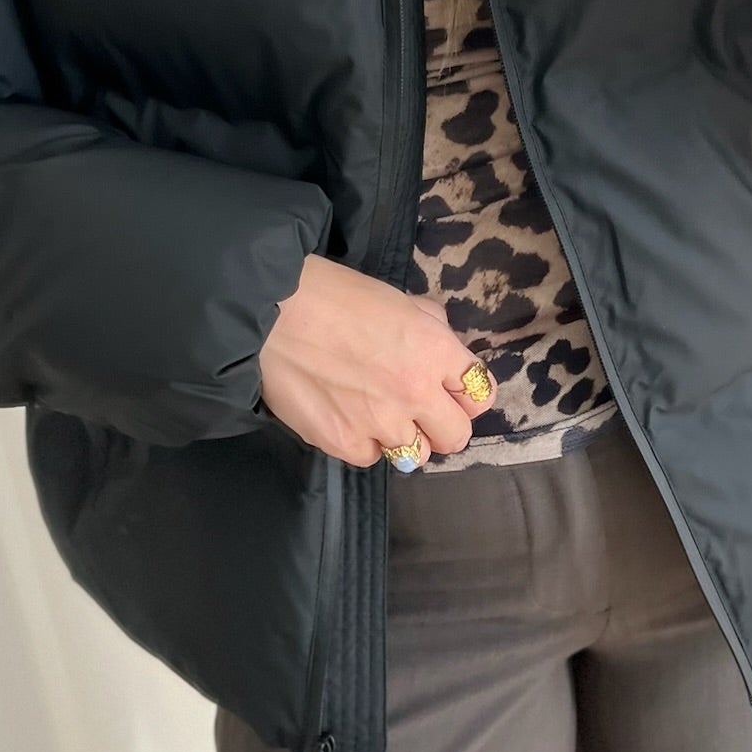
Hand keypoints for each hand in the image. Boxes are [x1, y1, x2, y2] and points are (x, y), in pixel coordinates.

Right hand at [259, 253, 482, 467]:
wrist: (271, 312)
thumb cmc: (332, 294)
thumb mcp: (395, 298)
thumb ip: (427, 324)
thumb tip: (438, 339)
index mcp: (435, 349)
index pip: (480, 394)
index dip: (465, 395)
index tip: (449, 392)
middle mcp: (416, 391)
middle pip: (457, 436)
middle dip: (442, 425)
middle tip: (419, 413)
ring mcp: (381, 423)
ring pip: (416, 455)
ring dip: (403, 438)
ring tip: (377, 416)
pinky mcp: (344, 443)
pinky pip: (371, 457)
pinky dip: (363, 443)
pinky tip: (346, 418)